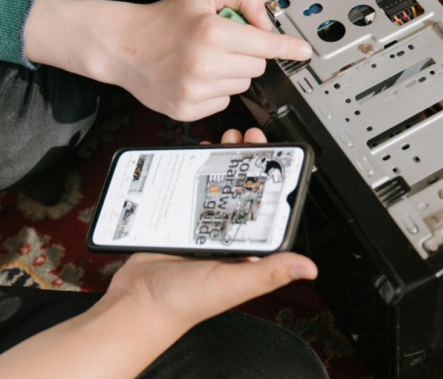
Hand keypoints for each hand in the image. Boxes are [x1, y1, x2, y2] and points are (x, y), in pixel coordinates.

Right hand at [0, 130, 315, 378]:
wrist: (135, 304)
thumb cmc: (184, 303)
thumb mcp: (232, 284)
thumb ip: (268, 273)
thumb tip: (308, 268)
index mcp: (245, 250)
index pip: (265, 208)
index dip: (270, 180)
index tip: (273, 155)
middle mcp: (225, 237)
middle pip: (241, 192)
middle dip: (247, 163)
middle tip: (249, 138)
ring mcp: (200, 227)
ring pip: (216, 187)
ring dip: (223, 162)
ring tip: (227, 140)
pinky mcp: (176, 222)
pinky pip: (188, 191)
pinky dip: (193, 172)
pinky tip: (197, 156)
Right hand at [24, 0, 312, 121]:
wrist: (123, 45)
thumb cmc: (162, 19)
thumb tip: (267, 20)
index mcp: (211, 33)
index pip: (265, 45)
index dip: (288, 48)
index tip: (304, 52)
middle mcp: (205, 64)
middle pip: (257, 65)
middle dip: (248, 52)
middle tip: (223, 41)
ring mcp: (196, 91)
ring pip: (242, 84)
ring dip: (232, 71)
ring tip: (205, 57)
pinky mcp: (188, 109)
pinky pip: (224, 101)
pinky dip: (217, 89)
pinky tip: (196, 75)